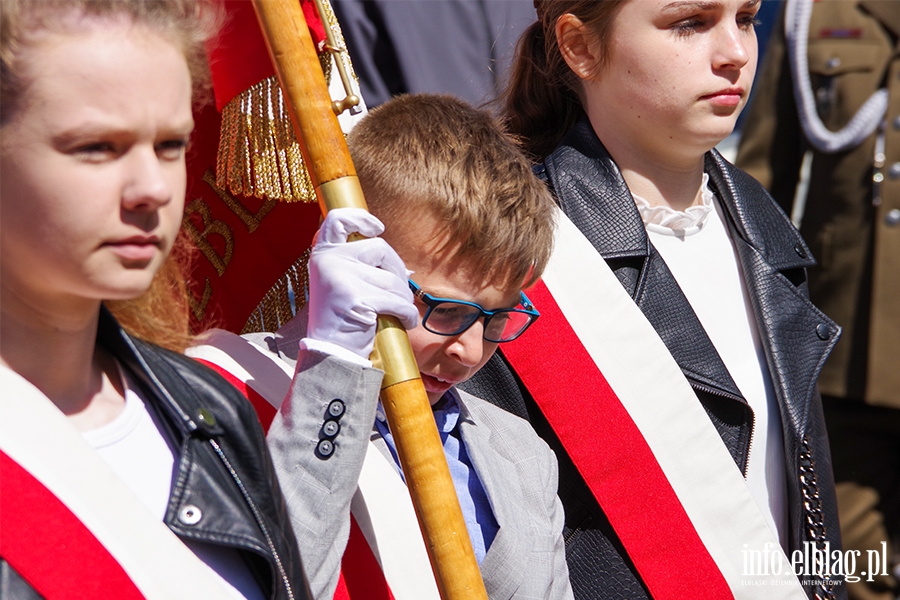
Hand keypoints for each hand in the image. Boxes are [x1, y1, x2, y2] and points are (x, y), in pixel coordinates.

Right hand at [306, 208, 418, 359]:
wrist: (330, 353)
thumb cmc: (341, 319)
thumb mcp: (342, 284)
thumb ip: (361, 266)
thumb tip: (403, 267)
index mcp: (323, 254)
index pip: (338, 220)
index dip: (361, 218)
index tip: (377, 228)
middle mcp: (330, 261)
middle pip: (381, 248)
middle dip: (398, 270)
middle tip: (399, 291)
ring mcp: (342, 278)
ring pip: (393, 278)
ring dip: (403, 297)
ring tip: (398, 312)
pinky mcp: (357, 298)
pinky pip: (396, 300)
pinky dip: (407, 313)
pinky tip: (405, 322)